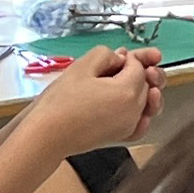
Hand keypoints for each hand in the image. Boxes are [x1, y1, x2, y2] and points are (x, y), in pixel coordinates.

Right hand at [29, 45, 162, 154]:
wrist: (47, 135)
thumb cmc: (61, 101)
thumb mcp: (81, 67)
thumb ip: (105, 54)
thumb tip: (121, 57)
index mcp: (128, 92)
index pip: (139, 67)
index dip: (127, 58)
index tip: (113, 56)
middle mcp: (135, 111)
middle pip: (145, 84)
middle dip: (136, 72)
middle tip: (118, 65)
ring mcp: (130, 126)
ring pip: (146, 102)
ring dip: (142, 89)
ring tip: (128, 80)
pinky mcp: (121, 137)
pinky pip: (141, 124)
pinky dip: (141, 112)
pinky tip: (132, 106)